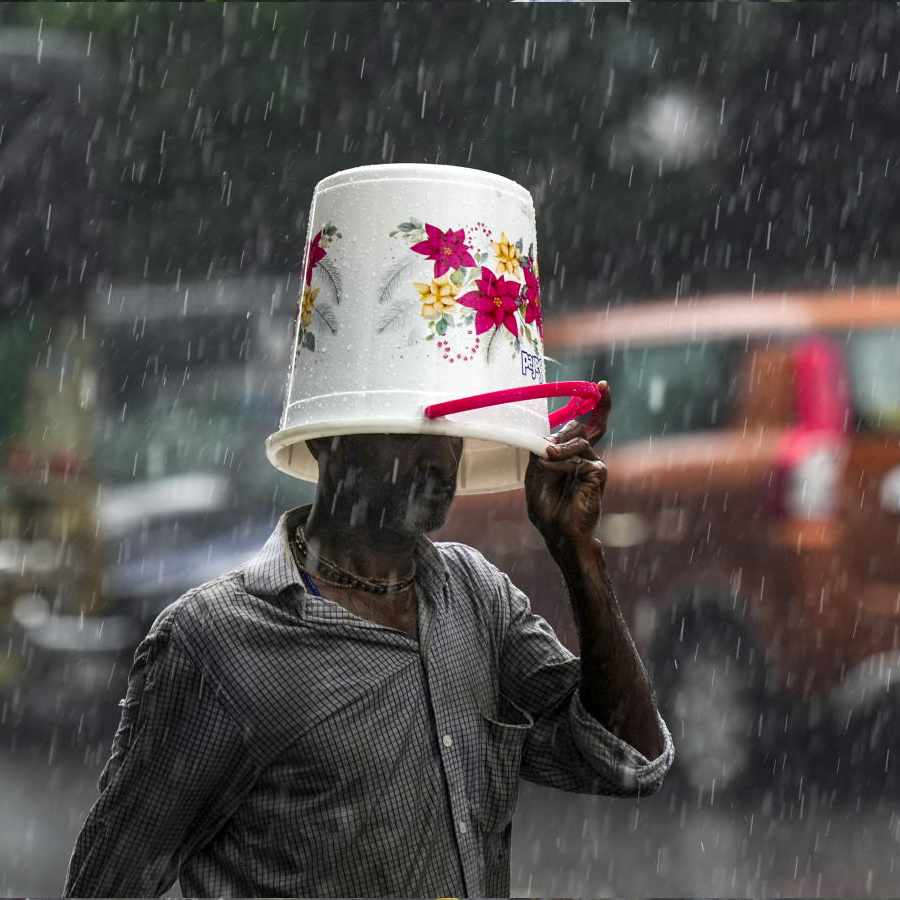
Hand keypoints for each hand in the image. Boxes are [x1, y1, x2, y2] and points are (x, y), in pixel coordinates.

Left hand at [524, 381, 611, 546]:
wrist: (558, 532)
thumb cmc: (546, 507)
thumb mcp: (535, 473)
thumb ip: (542, 452)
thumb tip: (548, 439)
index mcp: (571, 455)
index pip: (584, 426)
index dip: (596, 405)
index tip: (604, 386)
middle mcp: (585, 456)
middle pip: (589, 424)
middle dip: (589, 412)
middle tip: (591, 402)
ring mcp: (594, 464)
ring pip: (577, 440)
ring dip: (558, 449)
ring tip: (547, 460)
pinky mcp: (598, 473)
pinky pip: (578, 457)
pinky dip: (561, 462)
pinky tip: (553, 470)